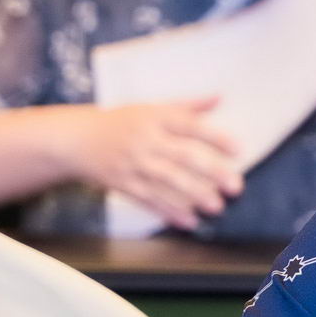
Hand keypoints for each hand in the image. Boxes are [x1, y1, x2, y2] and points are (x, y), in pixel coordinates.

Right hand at [75, 98, 242, 230]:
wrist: (77, 139)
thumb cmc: (122, 121)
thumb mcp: (152, 108)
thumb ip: (188, 106)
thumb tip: (221, 96)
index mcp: (154, 117)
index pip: (189, 126)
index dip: (214, 137)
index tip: (238, 149)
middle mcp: (145, 140)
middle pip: (182, 156)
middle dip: (211, 172)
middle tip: (236, 186)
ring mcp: (133, 164)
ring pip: (167, 181)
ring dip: (193, 195)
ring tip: (217, 206)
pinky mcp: (123, 184)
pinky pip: (148, 199)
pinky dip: (169, 211)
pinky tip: (189, 221)